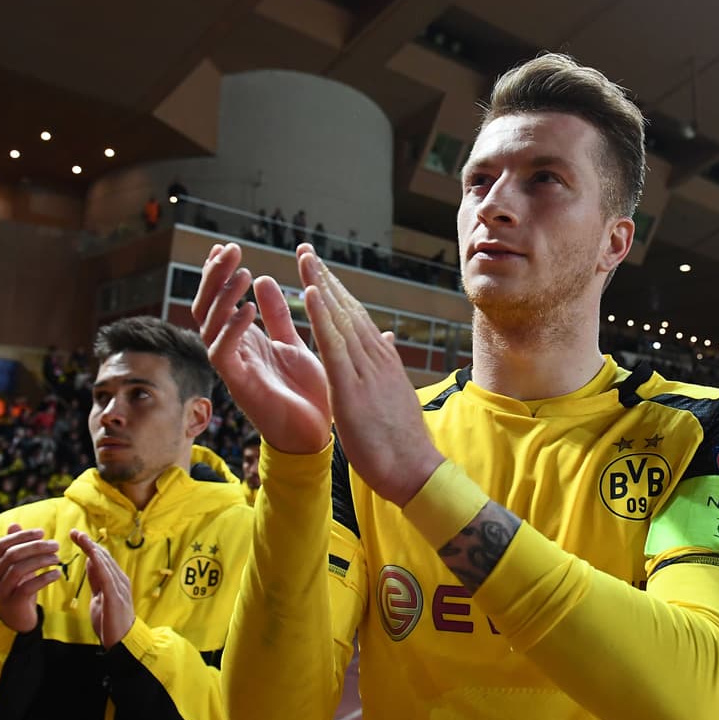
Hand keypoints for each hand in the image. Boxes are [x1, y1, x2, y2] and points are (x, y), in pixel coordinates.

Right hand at [0, 525, 62, 633]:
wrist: (17, 619)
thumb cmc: (19, 588)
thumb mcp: (17, 566)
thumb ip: (15, 547)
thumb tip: (13, 524)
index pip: (3, 544)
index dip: (22, 536)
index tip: (42, 532)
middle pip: (12, 555)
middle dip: (35, 547)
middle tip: (55, 545)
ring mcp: (1, 591)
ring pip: (19, 570)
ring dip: (41, 561)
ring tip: (57, 558)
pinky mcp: (13, 603)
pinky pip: (27, 587)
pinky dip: (44, 578)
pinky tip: (57, 574)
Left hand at [70, 530, 134, 649]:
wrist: (122, 642)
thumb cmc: (111, 622)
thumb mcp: (99, 597)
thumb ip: (96, 580)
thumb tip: (90, 562)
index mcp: (115, 580)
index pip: (101, 558)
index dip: (89, 546)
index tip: (75, 536)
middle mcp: (120, 580)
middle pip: (103, 556)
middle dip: (88, 543)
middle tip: (74, 532)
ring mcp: (119, 587)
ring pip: (105, 563)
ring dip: (92, 548)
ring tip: (80, 538)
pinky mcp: (116, 596)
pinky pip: (107, 576)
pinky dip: (99, 563)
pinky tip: (91, 554)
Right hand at [191, 243, 331, 453]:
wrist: (317, 436)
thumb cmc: (307, 394)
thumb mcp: (294, 344)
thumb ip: (278, 315)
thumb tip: (264, 279)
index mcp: (246, 341)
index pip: (220, 301)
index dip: (218, 275)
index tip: (224, 248)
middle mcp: (234, 353)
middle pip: (208, 308)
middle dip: (215, 277)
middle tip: (229, 249)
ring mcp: (234, 369)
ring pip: (210, 326)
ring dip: (224, 298)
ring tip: (242, 272)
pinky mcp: (239, 386)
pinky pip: (223, 353)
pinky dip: (233, 330)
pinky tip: (247, 309)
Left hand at [297, 245, 443, 505]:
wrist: (414, 469)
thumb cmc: (402, 439)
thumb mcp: (394, 393)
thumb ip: (387, 363)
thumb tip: (388, 339)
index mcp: (381, 361)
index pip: (355, 318)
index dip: (335, 291)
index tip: (319, 269)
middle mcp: (375, 357)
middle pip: (346, 309)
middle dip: (325, 278)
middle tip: (305, 250)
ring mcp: (365, 370)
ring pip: (339, 318)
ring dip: (320, 286)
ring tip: (304, 259)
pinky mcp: (352, 387)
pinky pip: (333, 345)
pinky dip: (320, 317)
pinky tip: (308, 294)